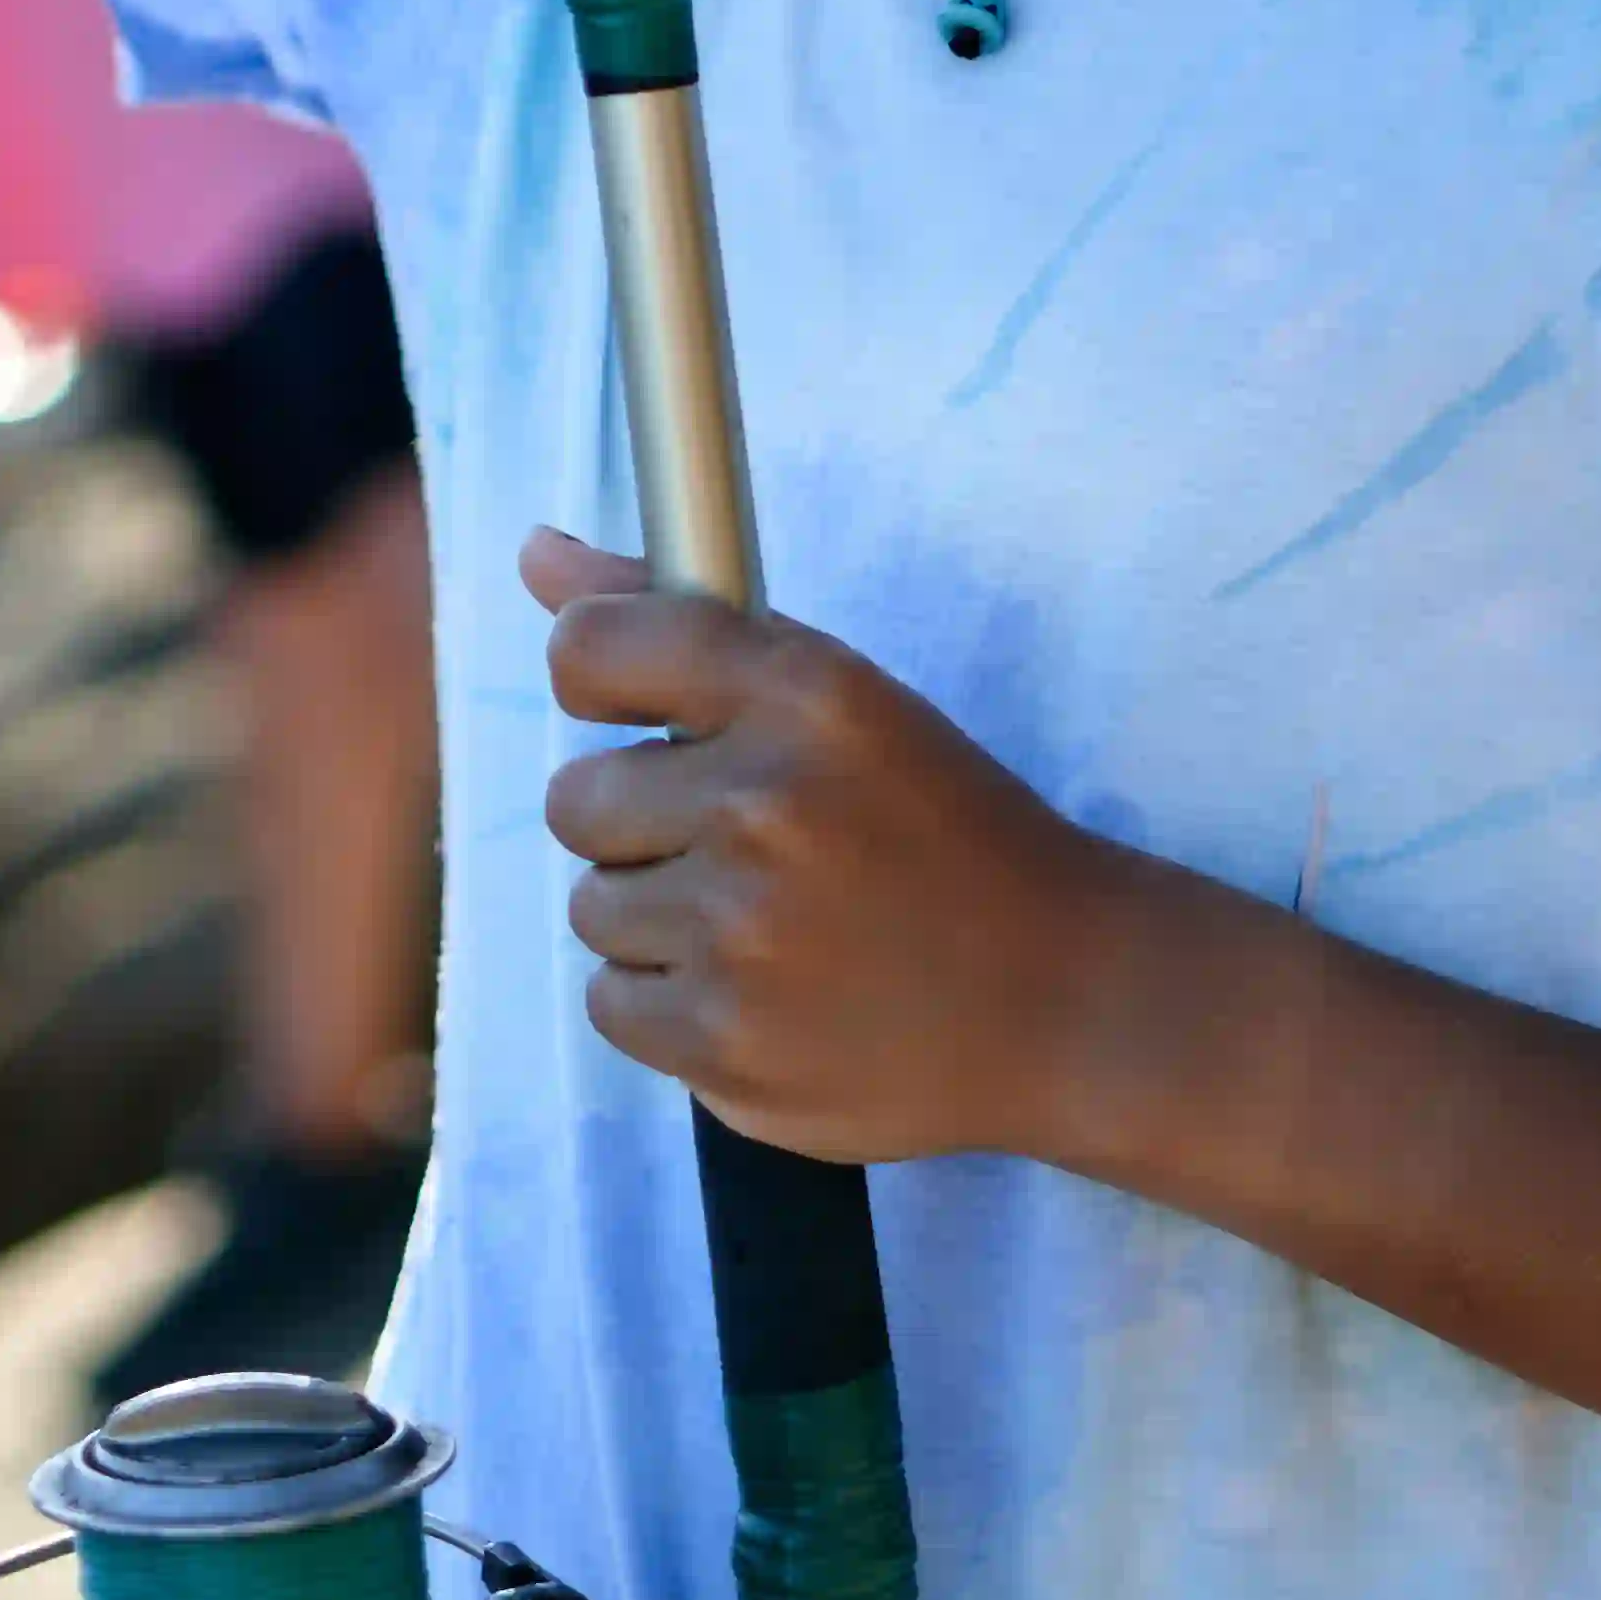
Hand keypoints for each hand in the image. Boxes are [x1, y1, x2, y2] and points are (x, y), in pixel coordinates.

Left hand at [527, 524, 1219, 1170]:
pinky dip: (672, 1004)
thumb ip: (676, 620)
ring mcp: (742, 933)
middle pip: (575, 799)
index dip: (595, 684)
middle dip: (642, 824)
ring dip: (659, 920)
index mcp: (805, 694)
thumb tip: (536, 555)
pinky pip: (612, 1003)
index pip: (591, 649)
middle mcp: (765, 804)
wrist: (1064, 1002)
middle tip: (745, 849)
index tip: (636, 715)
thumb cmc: (943, 835)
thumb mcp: (840, 700)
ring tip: (769, 928)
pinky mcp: (725, 1044)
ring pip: (593, 907)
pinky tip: (764, 992)